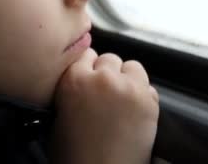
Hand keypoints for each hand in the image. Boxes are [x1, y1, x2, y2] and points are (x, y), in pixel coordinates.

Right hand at [51, 48, 158, 163]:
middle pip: (110, 59)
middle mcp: (102, 79)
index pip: (86, 54)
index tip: (90, 80)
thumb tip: (79, 78)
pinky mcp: (149, 101)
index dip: (88, 69)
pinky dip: (143, 96)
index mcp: (73, 80)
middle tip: (106, 94)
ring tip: (122, 100)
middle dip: (108, 74)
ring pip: (132, 67)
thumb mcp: (58, 116)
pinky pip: (148, 87)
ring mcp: (128, 88)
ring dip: (128, 79)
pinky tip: (134, 113)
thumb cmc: (75, 155)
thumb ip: (69, 89)